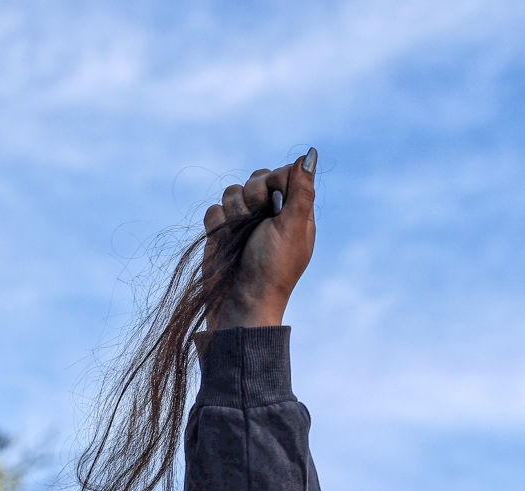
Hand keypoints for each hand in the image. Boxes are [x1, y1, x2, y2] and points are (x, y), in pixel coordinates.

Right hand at [203, 148, 317, 329]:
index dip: (276, 180)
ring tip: (242, 238)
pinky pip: (214, 209)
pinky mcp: (221, 230)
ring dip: (235, 214)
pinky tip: (225, 242)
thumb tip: (310, 155)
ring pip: (232, 191)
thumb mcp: (292, 228)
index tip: (275, 199)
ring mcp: (245, 221)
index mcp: (294, 212)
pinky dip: (218, 224)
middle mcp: (271, 213)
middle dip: (253, 196)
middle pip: (257, 177)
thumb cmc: (273, 268)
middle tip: (260, 222)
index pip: (285, 173)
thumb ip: (301, 191)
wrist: (240, 302)